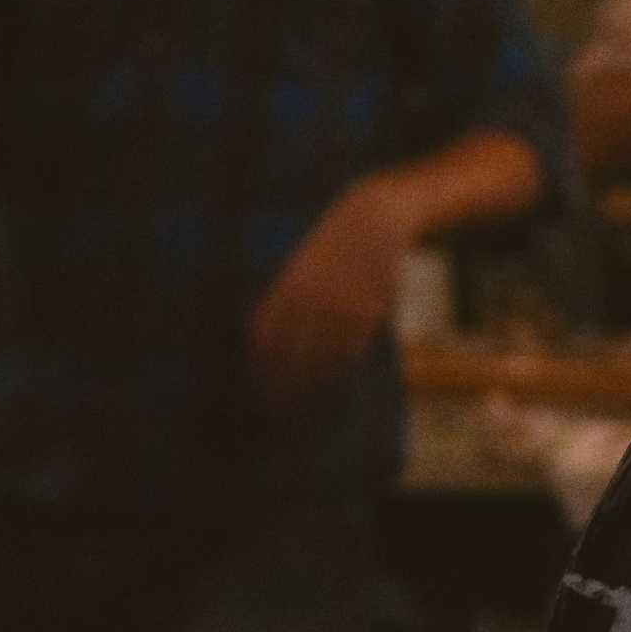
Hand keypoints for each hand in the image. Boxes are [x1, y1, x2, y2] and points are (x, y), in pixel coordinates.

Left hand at [246, 176, 418, 415]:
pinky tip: (332, 380)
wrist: (373, 219)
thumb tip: (265, 341)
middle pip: (291, 356)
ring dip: (311, 386)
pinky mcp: (368, 311)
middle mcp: (311, 300)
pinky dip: (339, 369)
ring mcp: (342, 307)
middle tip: (277, 411)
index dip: (259, 369)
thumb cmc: (332, 245)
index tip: (257, 390)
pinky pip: (350, 351)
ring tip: (303, 404)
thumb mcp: (300, 267)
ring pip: (322, 359)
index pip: (264, 340)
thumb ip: (284, 301)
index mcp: (287, 288)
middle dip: (282, 388)